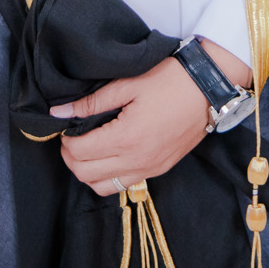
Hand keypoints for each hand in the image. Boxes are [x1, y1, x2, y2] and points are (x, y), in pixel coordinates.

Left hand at [52, 57, 211, 195]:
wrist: (210, 87)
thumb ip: (91, 102)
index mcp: (126, 138)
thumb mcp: (128, 84)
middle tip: (72, 139)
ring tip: (89, 149)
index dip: (65, 141)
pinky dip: (109, 176)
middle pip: (86, 175)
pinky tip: (110, 156)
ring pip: (103, 188)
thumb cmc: (170, 79)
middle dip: (71, 158)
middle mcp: (137, 161)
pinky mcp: (160, 169)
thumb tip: (59, 113)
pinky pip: (125, 185)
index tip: (66, 127)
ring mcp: (150, 168)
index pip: (79, 152)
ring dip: (88, 172)